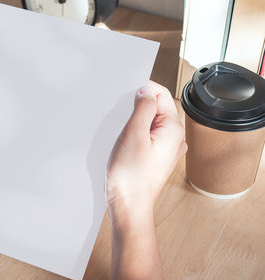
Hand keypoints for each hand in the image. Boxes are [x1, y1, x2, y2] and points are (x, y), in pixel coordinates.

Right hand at [106, 81, 185, 279]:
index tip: (126, 95)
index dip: (143, 90)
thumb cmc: (130, 175)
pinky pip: (147, 136)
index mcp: (173, 129)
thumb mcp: (133, 133)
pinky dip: (135, 135)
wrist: (129, 206)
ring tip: (123, 135)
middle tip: (122, 119)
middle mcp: (175, 138)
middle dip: (137, 107)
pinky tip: (125, 145)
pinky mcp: (157, 158)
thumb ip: (143, 107)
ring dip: (135, 122)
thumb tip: (146, 92)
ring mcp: (167, 149)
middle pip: (156, 108)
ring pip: (150, 122)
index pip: (162, 94)